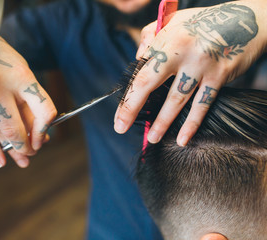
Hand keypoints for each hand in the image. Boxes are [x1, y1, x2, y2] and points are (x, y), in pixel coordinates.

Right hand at [0, 36, 56, 167]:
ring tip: (23, 161)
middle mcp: (0, 88)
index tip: (45, 137)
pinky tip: (1, 160)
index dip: (45, 129)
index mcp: (21, 77)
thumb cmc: (1, 57)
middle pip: (16, 128)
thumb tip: (38, 129)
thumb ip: (29, 99)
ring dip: (12, 150)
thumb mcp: (22, 72)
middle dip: (27, 145)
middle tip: (33, 153)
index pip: (42, 110)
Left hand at [114, 1, 266, 145]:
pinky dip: (192, 124)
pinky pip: (202, 104)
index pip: (139, 72)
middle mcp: (180, 52)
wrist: (245, 20)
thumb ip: (151, 36)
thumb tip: (139, 58)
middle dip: (132, 108)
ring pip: (176, 99)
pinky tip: (183, 139)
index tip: (119, 115)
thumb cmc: (203, 21)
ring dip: (162, 121)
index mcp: (165, 40)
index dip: (127, 95)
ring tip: (153, 138)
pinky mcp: (219, 75)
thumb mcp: (173, 20)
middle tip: (121, 128)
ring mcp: (200, 65)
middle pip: (149, 84)